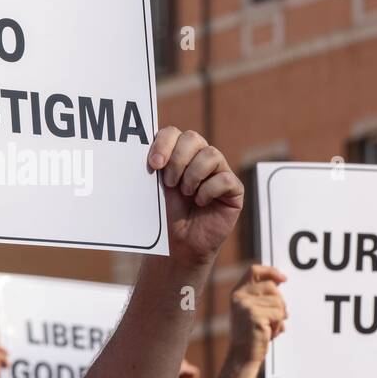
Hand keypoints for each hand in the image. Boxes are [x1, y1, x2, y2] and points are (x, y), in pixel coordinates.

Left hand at [147, 128, 242, 265]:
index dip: (163, 144)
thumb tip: (143, 148)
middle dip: (177, 160)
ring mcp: (219, 171)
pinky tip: (201, 202)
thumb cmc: (165, 215)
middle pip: (193, 137)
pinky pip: (225, 179)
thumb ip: (153, 167)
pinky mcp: (234, 189)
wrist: (179, 245)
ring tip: (185, 194)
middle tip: (169, 183)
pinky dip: (209, 191)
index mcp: (178, 153)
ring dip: (193, 175)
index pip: (173, 132)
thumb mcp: (154, 189)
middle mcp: (200, 157)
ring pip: (211, 154)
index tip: (154, 165)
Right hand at [227, 265, 287, 365]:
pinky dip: (278, 326)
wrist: (242, 356)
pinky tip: (269, 333)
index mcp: (237, 293)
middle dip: (280, 303)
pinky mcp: (255, 316)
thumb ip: (263, 296)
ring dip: (279, 317)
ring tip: (269, 328)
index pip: (254, 270)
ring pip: (278, 302)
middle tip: (275, 319)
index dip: (270, 271)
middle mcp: (239, 297)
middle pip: (272, 287)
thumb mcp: (253, 311)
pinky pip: (279, 314)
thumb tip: (281, 281)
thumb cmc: (251, 334)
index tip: (284, 279)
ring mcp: (246, 306)